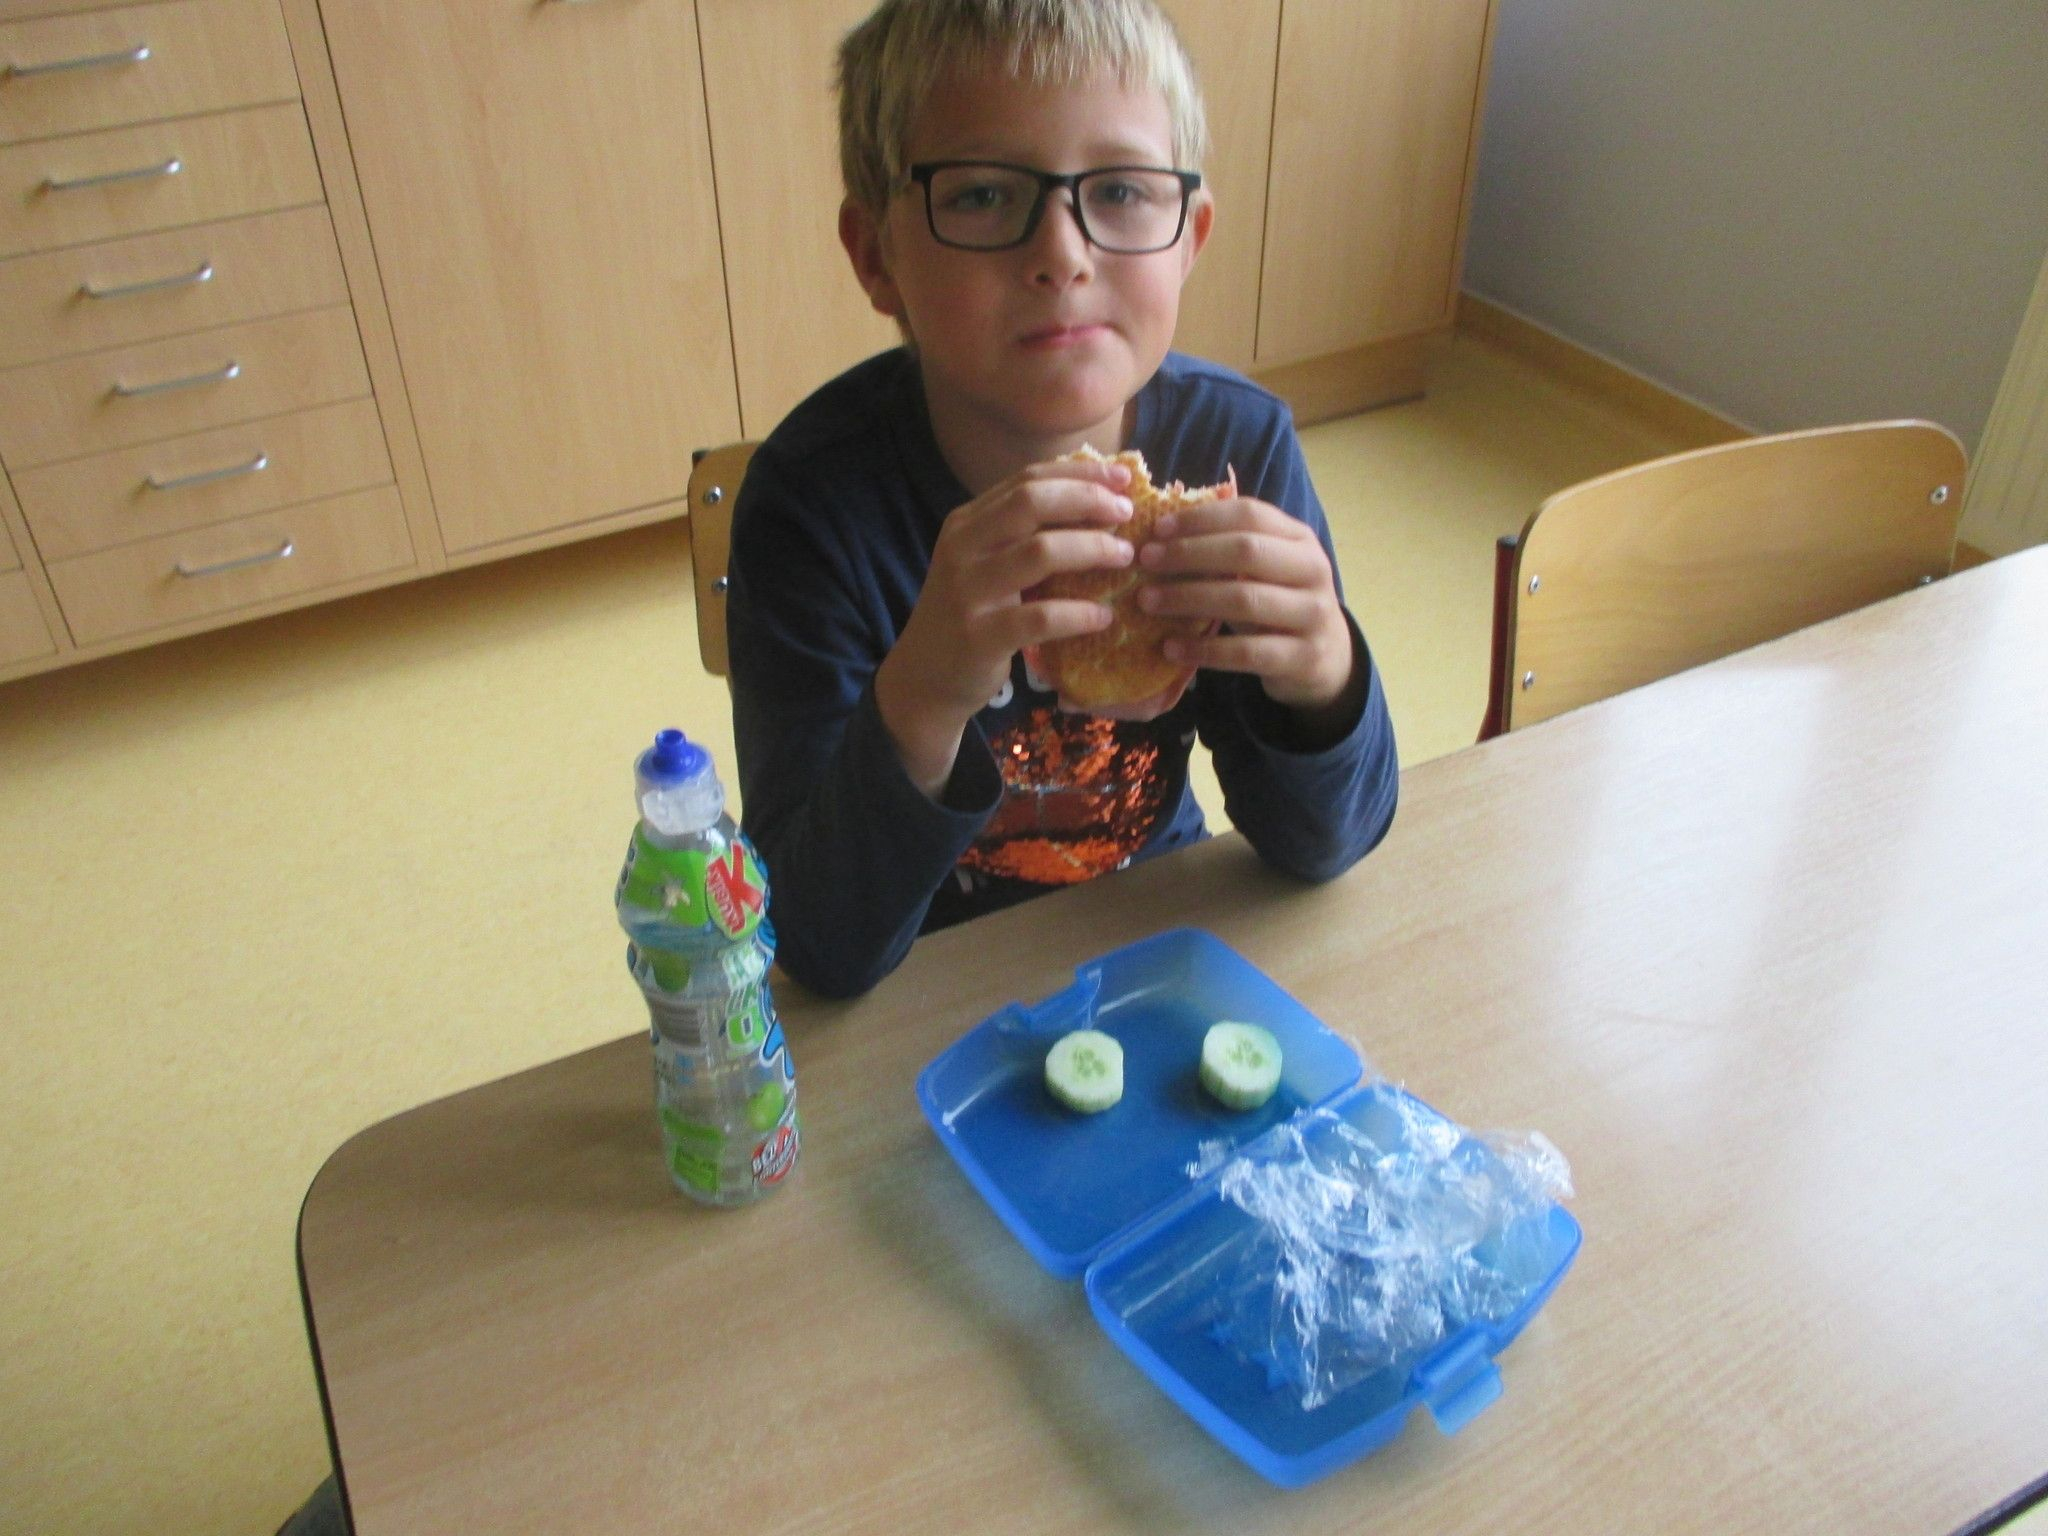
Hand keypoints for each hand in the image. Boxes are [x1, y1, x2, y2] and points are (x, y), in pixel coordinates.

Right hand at [876, 457, 1136, 795]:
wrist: (925, 678)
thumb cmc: (971, 616)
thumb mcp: (986, 564)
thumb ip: (1024, 535)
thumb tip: (1098, 503)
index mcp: (967, 522)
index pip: (1027, 479)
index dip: (1079, 473)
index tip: (1122, 477)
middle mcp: (962, 547)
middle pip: (1031, 502)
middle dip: (1087, 500)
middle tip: (1127, 513)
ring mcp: (968, 591)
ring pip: (1039, 552)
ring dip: (1091, 549)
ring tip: (1124, 557)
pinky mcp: (979, 636)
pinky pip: (1040, 618)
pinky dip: (1078, 614)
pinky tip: (1104, 617)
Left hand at [1134, 496, 1360, 715]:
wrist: (1328, 659)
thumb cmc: (1279, 605)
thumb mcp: (1265, 571)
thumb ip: (1228, 549)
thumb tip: (1160, 532)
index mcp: (1300, 539)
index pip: (1249, 514)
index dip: (1200, 518)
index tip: (1157, 529)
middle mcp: (1313, 570)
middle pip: (1246, 551)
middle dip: (1188, 553)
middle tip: (1145, 561)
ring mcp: (1313, 615)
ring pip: (1245, 600)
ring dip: (1189, 598)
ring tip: (1147, 601)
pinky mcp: (1304, 658)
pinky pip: (1247, 652)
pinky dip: (1205, 650)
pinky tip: (1171, 648)